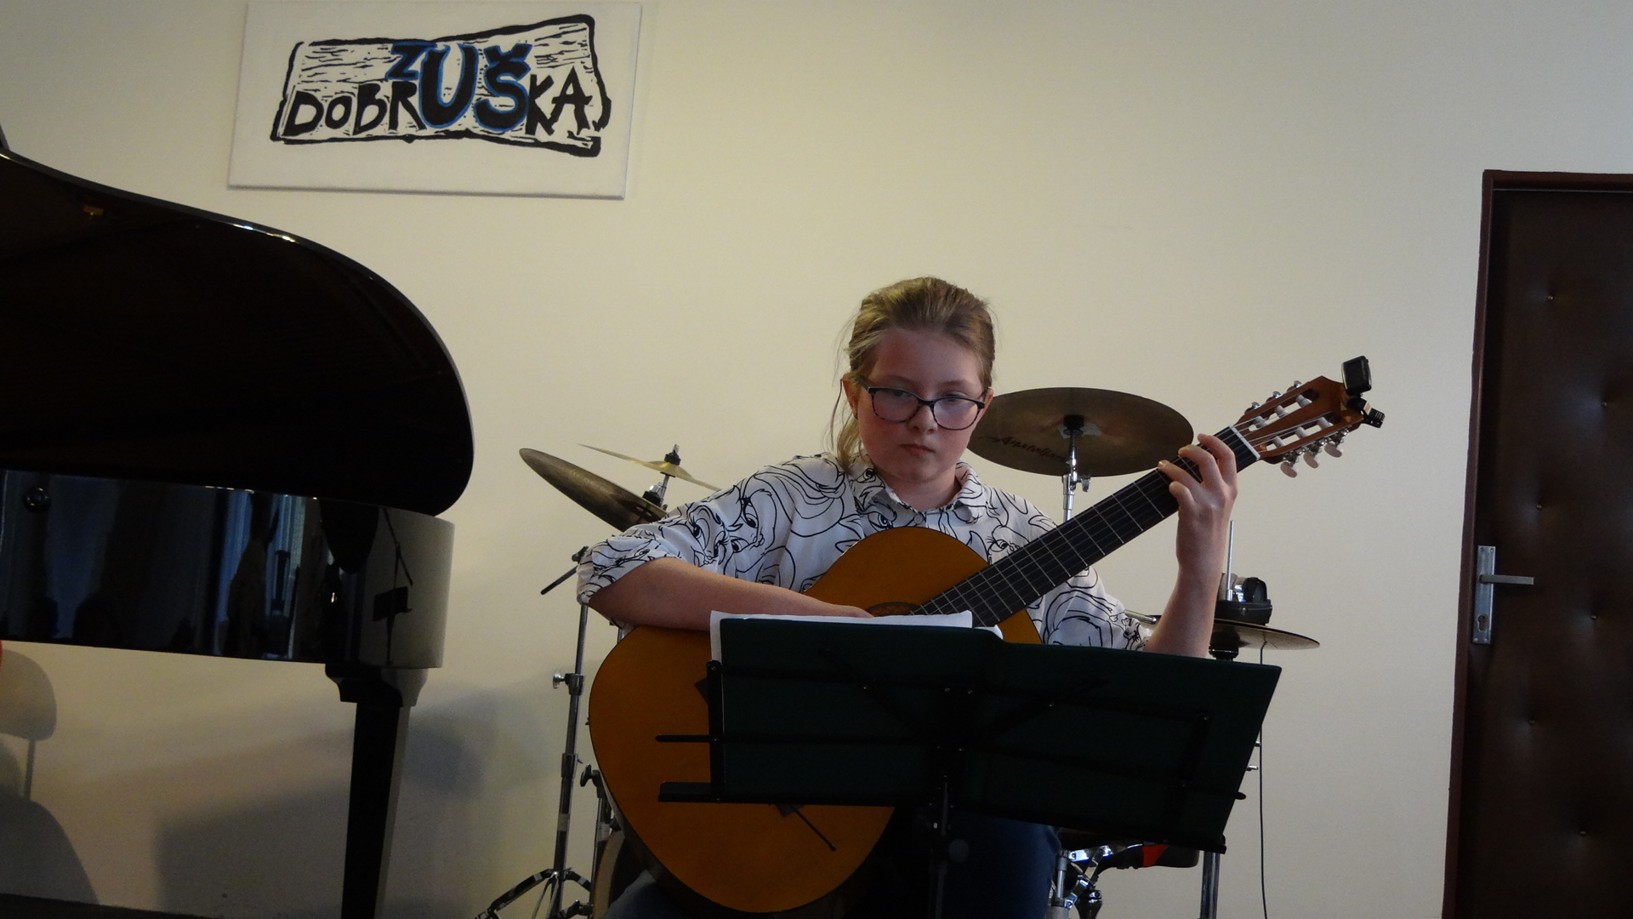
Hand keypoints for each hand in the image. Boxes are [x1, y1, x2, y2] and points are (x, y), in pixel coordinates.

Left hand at [1147, 433, 1237, 655]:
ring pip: (1189, 473)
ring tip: (1163, 465)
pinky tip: (1166, 484)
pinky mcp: (1191, 513)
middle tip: (1180, 450)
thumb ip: (1215, 489)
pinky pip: (1180, 488)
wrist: (1203, 563)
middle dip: (1192, 449)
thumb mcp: (1220, 509)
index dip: (1214, 442)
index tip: (1201, 436)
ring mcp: (1207, 504)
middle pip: (1209, 459)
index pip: (1229, 457)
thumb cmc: (1208, 535)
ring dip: (1172, 466)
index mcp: (1231, 492)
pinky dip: (1171, 481)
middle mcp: (1222, 495)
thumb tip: (1196, 468)